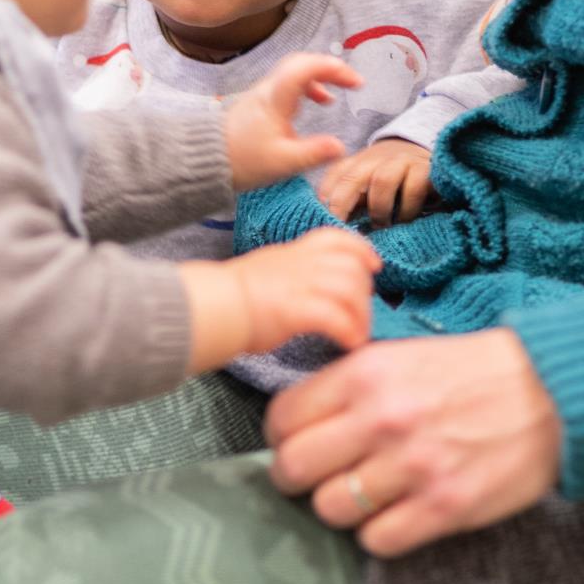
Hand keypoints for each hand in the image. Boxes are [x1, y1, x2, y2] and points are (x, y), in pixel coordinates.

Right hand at [180, 228, 380, 372]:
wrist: (210, 306)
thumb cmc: (229, 298)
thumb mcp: (265, 271)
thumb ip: (290, 274)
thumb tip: (307, 290)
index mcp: (292, 252)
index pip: (336, 239)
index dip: (361, 250)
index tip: (373, 266)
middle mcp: (299, 263)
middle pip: (351, 267)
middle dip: (365, 292)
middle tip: (362, 315)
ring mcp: (299, 284)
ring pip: (350, 290)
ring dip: (361, 315)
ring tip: (357, 334)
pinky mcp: (295, 310)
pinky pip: (337, 317)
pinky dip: (349, 331)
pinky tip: (348, 344)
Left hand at [225, 54, 361, 191]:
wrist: (204, 162)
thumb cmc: (241, 162)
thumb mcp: (283, 162)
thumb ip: (314, 153)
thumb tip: (340, 146)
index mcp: (275, 100)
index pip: (306, 67)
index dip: (334, 69)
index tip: (356, 83)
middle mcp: (267, 91)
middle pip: (301, 63)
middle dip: (328, 68)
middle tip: (350, 82)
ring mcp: (261, 96)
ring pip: (292, 74)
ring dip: (316, 79)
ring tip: (332, 98)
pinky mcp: (258, 105)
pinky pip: (285, 87)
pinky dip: (303, 90)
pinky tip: (311, 106)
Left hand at [264, 329, 562, 556]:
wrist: (557, 392)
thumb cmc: (474, 373)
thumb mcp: (403, 355)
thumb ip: (350, 385)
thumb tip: (300, 421)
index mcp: (364, 374)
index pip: (282, 419)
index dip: (282, 438)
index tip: (296, 445)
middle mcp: (381, 419)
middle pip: (293, 470)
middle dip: (298, 480)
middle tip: (320, 480)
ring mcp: (413, 465)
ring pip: (330, 510)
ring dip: (342, 510)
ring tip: (367, 498)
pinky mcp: (445, 506)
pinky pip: (377, 541)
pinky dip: (380, 535)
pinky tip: (399, 516)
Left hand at [317, 139, 432, 224]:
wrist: (433, 160)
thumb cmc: (391, 187)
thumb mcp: (367, 192)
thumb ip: (350, 205)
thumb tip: (332, 231)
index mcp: (356, 164)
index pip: (333, 177)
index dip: (325, 200)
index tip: (325, 221)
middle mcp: (376, 159)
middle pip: (351, 177)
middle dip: (342, 204)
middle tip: (345, 230)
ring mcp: (402, 161)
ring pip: (382, 180)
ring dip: (379, 209)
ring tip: (381, 226)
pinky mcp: (427, 170)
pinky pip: (414, 188)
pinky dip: (407, 209)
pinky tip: (405, 220)